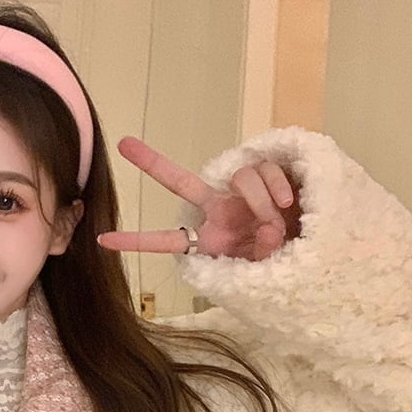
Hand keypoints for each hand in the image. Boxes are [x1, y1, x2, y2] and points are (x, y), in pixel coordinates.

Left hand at [97, 136, 300, 261]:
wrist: (309, 242)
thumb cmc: (280, 259)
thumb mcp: (263, 267)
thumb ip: (260, 252)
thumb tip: (266, 231)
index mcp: (208, 238)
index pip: (167, 240)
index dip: (136, 241)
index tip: (101, 240)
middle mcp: (217, 208)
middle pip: (180, 181)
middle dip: (153, 163)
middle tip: (123, 144)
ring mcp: (238, 189)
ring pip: (241, 178)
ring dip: (264, 202)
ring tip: (277, 222)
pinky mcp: (264, 171)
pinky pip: (265, 170)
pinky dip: (278, 189)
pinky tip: (288, 204)